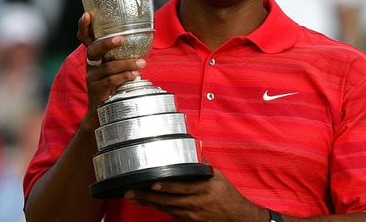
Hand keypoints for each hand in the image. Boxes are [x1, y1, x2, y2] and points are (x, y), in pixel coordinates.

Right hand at [77, 12, 145, 121]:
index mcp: (95, 57)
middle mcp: (90, 65)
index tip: (87, 14)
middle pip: (93, 50)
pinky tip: (135, 76)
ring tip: (142, 64)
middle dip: (107, 43)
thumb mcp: (118, 67)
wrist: (102, 112)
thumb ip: (125, 55)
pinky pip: (111, 81)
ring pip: (108, 67)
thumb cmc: (114, 85)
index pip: (85, 39)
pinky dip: (124, 76)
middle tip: (121, 38)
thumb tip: (147, 36)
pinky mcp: (96, 91)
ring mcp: (92, 78)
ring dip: (127, 64)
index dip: (84, 27)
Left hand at [124, 168, 266, 221]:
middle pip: (167, 200)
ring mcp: (190, 214)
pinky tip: (146, 202)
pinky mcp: (187, 220)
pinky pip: (168, 213)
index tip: (153, 182)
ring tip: (132, 197)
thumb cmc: (227, 195)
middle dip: (147, 196)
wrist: (235, 217)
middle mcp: (195, 203)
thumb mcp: (218, 177)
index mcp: (203, 190)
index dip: (166, 186)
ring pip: (165, 208)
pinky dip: (156, 207)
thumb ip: (204, 166)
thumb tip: (195, 149)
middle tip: (131, 192)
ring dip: (148, 202)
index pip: (181, 188)